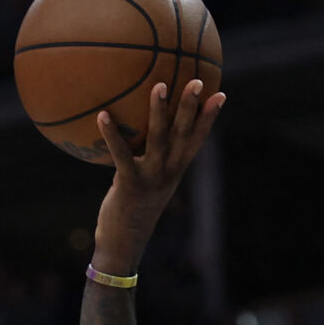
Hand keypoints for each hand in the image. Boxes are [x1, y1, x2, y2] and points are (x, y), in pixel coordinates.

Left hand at [93, 79, 225, 274]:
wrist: (123, 244)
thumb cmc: (131, 210)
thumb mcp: (146, 184)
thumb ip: (147, 161)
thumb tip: (136, 135)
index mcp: (175, 170)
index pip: (197, 140)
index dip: (209, 117)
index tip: (220, 93)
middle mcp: (168, 172)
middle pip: (184, 134)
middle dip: (192, 107)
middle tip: (198, 80)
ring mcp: (151, 177)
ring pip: (159, 139)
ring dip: (160, 111)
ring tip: (159, 85)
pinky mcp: (129, 183)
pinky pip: (121, 154)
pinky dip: (112, 134)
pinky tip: (103, 114)